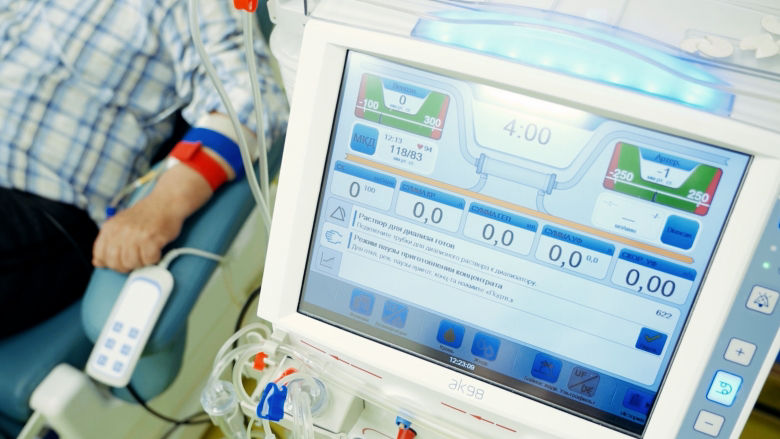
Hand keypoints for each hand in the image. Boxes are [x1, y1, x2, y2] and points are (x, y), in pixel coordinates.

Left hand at [93, 164, 212, 271]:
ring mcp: (136, 235)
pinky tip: (156, 249)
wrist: (165, 202)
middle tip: (135, 259)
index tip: (120, 260)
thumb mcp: (121, 225)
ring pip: (132, 263)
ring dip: (141, 262)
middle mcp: (120, 231)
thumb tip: (97, 262)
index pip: (100, 254)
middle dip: (126, 266)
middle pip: (115, 263)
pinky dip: (154, 258)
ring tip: (147, 253)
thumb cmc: (146, 215)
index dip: (110, 262)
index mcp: (110, 228)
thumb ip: (108, 243)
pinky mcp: (151, 238)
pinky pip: (149, 260)